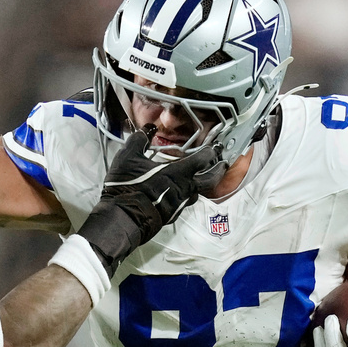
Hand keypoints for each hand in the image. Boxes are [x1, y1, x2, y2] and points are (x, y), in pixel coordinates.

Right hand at [76, 125, 223, 273]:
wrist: (123, 217)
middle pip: (211, 180)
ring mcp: (179, 204)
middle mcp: (184, 188)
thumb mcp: (129, 157)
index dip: (211, 151)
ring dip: (201, 184)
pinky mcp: (172, 215)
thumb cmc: (128, 187)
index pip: (203, 159)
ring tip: (200, 178)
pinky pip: (184, 202)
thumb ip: (140, 140)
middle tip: (223, 165)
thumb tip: (146, 129)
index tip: (216, 147)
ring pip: (197, 192)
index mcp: (178, 172)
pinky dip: (185, 195)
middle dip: (219, 171)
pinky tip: (178, 192)